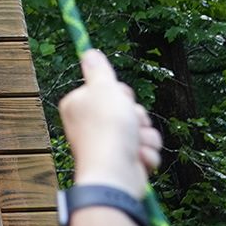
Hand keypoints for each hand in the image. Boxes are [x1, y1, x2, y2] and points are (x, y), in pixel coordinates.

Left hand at [59, 50, 161, 194]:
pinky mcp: (124, 160)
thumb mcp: (104, 90)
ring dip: (145, 136)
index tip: (118, 99)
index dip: (121, 93)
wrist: (115, 173)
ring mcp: (108, 143)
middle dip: (137, 117)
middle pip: (129, 109)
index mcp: (80, 104)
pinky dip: (146, 154)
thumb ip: (98, 70)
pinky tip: (137, 158)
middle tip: (129, 123)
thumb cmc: (107, 128)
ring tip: (134, 145)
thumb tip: (89, 52)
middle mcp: (91, 124)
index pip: (110, 89)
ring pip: (142, 130)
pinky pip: (146, 149)